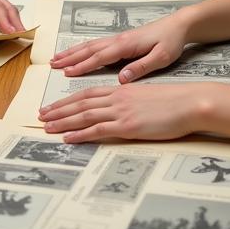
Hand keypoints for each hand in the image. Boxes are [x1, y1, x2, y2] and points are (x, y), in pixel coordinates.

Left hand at [0, 0, 25, 35]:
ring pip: (7, 13)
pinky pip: (0, 19)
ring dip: (14, 24)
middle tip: (22, 35)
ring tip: (20, 36)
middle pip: (7, 8)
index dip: (4, 19)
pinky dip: (7, 26)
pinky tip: (10, 35)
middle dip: (15, 22)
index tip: (10, 31)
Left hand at [39, 83, 215, 142]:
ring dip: (63, 121)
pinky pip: (98, 130)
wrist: (189, 102)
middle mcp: (117, 98)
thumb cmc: (173, 101)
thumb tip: (117, 109)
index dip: (67, 100)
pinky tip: (68, 138)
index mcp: (121, 90)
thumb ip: (129, 101)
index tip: (53, 106)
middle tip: (40, 116)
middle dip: (58, 110)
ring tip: (46, 127)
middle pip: (80, 103)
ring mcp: (121, 112)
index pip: (87, 94)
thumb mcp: (146, 96)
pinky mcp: (128, 126)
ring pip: (84, 115)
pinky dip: (80, 134)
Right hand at [49, 12, 188, 82]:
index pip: (100, 57)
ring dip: (72, 52)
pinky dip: (82, 49)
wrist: (178, 24)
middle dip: (69, 57)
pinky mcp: (120, 40)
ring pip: (89, 46)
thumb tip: (122, 79)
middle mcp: (118, 40)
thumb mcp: (161, 57)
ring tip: (56, 59)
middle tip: (52, 65)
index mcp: (126, 45)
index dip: (82, 65)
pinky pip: (96, 45)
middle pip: (88, 49)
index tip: (67, 72)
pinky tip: (76, 53)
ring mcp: (118, 39)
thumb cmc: (171, 41)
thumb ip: (141, 67)